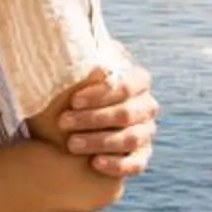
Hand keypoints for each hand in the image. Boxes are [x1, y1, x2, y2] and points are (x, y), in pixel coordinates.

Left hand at [57, 55, 157, 177]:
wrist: (75, 124)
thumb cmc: (75, 92)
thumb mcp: (78, 74)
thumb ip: (82, 60)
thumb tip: (75, 47)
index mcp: (138, 81)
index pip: (126, 86)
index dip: (100, 94)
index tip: (73, 100)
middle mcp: (147, 106)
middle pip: (126, 113)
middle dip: (93, 119)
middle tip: (63, 123)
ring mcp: (147, 132)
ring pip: (131, 138)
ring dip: (100, 141)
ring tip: (71, 144)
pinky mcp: (142, 156)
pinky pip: (136, 163)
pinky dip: (117, 164)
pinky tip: (95, 163)